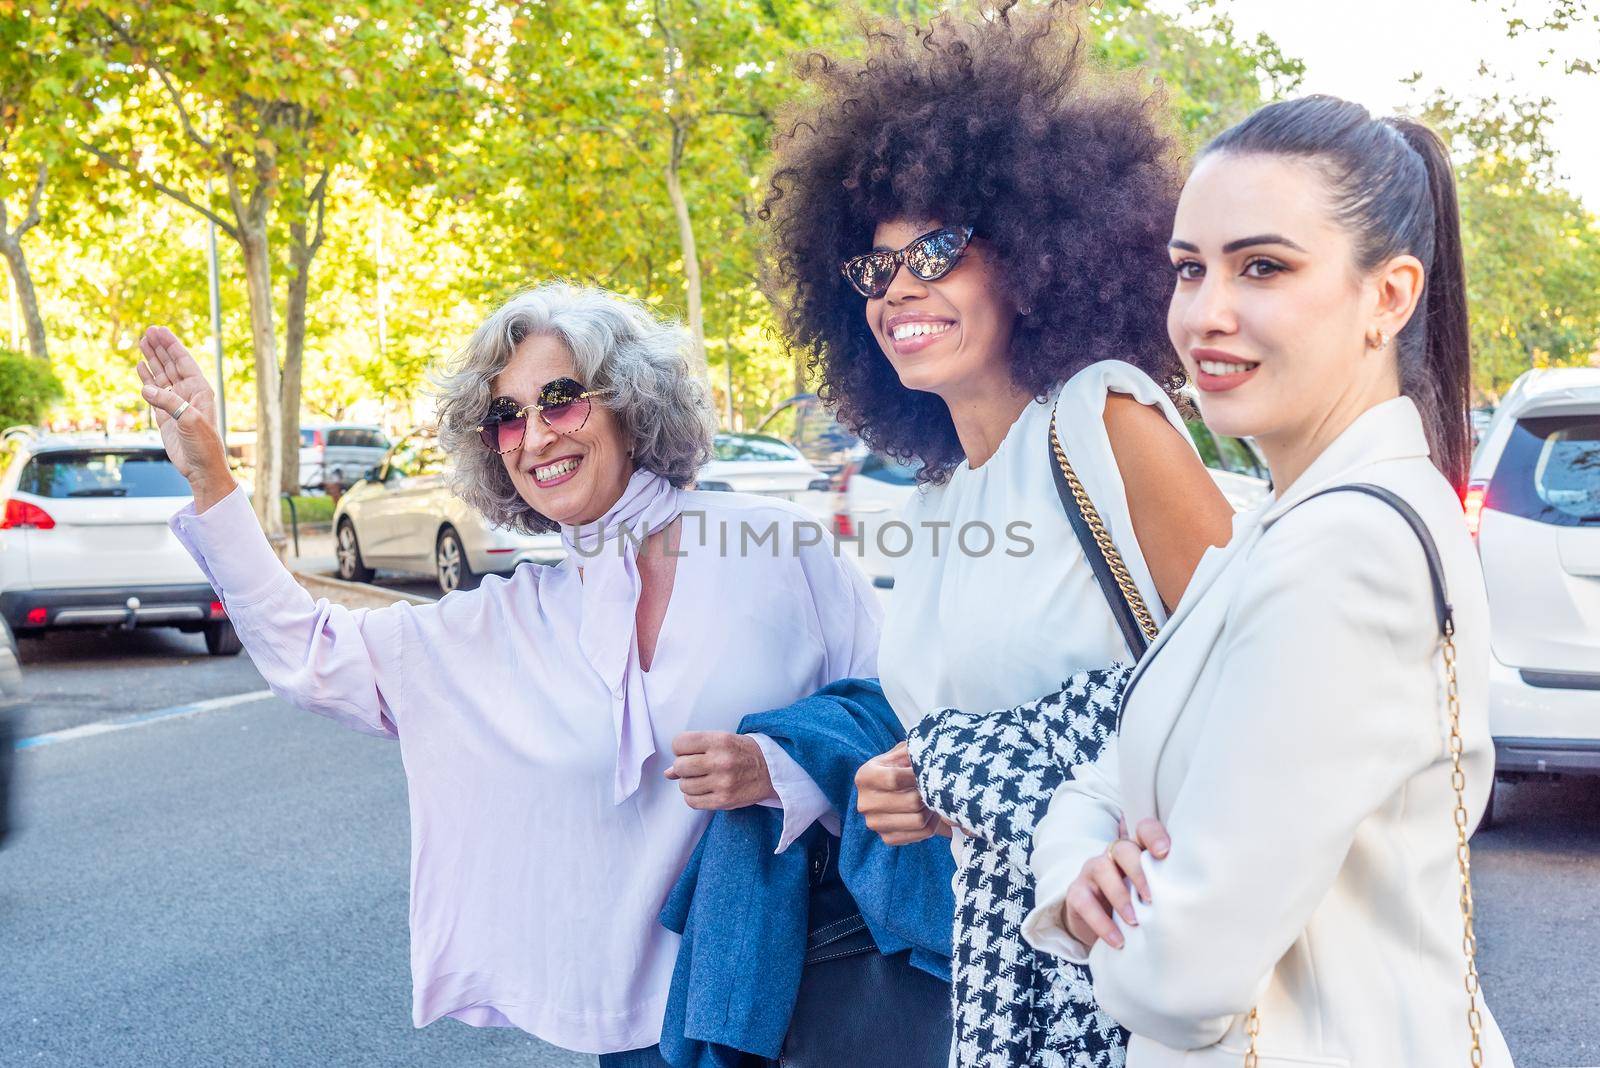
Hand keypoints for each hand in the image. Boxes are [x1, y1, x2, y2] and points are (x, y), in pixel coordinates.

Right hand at [135, 326, 232, 507]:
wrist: (200, 467)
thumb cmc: (203, 444)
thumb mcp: (189, 421)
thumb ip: (168, 403)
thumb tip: (145, 389)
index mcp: (200, 390)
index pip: (183, 361)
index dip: (171, 345)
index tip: (159, 330)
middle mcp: (188, 393)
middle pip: (171, 364)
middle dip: (160, 347)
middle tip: (147, 331)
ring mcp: (176, 403)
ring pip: (162, 375)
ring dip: (152, 359)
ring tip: (142, 342)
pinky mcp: (165, 415)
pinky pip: (154, 391)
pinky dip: (147, 378)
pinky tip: (141, 365)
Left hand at [665, 731, 775, 809]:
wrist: (772, 772)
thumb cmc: (744, 753)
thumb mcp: (722, 741)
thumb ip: (695, 751)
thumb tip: (668, 772)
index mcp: (720, 740)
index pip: (680, 743)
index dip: (679, 748)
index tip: (687, 752)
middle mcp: (720, 761)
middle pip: (680, 766)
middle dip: (682, 768)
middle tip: (694, 767)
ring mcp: (722, 782)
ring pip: (684, 786)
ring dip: (688, 783)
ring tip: (702, 779)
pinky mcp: (724, 800)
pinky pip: (692, 802)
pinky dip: (693, 797)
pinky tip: (704, 790)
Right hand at [854, 742, 948, 845]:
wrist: (888, 789)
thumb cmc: (897, 767)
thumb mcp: (900, 753)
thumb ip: (913, 749)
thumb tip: (931, 752)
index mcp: (865, 777)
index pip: (895, 779)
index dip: (918, 775)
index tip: (930, 771)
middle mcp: (865, 803)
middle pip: (911, 802)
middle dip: (930, 794)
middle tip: (939, 787)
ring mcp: (874, 823)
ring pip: (919, 820)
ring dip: (934, 810)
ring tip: (936, 799)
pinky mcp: (887, 838)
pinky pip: (920, 835)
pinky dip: (933, 824)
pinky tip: (931, 813)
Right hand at [1059, 817, 1170, 950]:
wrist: (1100, 926)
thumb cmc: (1138, 905)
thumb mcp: (1153, 894)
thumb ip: (1169, 887)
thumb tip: (1201, 900)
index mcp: (1137, 850)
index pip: (1144, 829)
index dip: (1154, 836)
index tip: (1165, 852)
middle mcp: (1113, 855)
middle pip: (1122, 848)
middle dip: (1138, 871)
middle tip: (1152, 898)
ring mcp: (1092, 871)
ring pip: (1101, 869)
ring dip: (1120, 896)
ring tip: (1135, 921)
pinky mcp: (1076, 893)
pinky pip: (1085, 902)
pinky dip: (1102, 922)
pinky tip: (1118, 940)